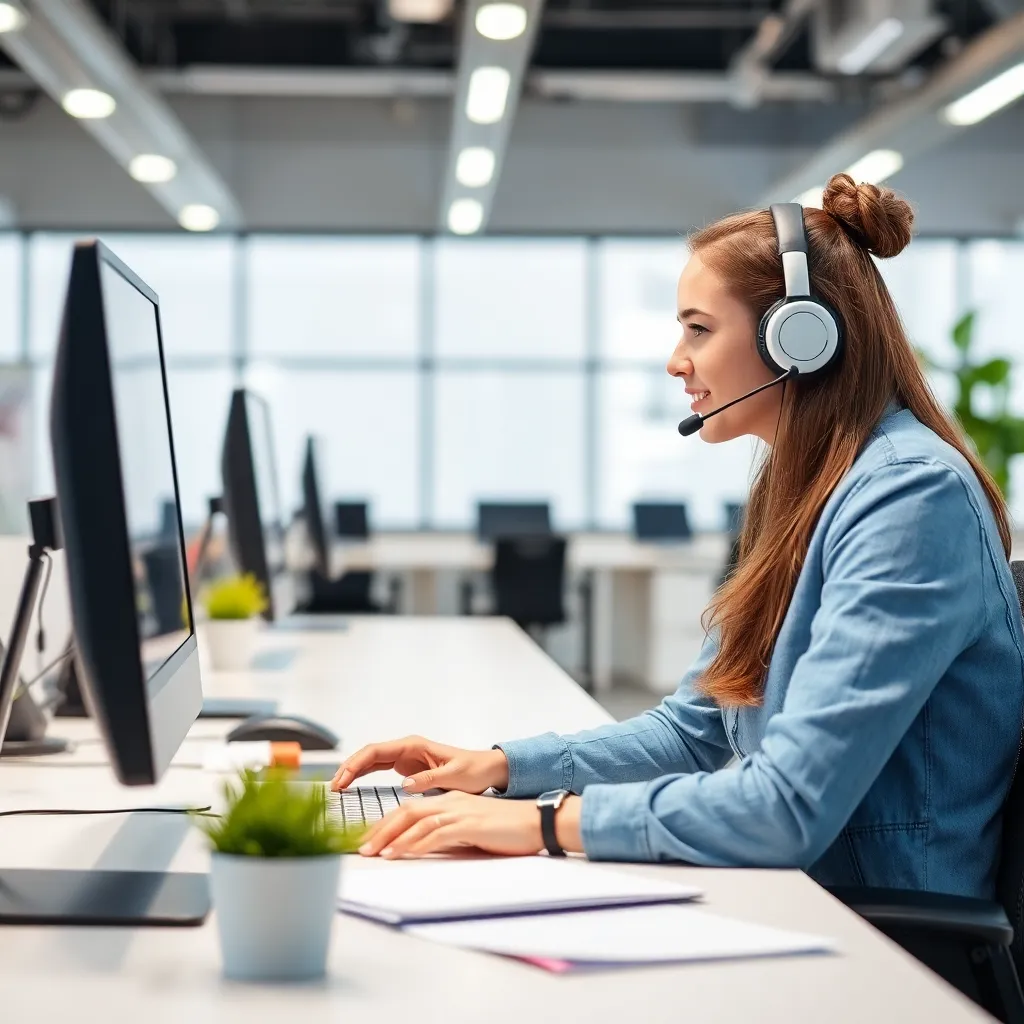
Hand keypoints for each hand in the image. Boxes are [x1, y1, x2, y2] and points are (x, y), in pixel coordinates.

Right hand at [331, 735, 508, 794]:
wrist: (484, 769)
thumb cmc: (472, 770)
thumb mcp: (454, 776)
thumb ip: (429, 779)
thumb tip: (405, 784)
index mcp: (413, 745)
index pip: (376, 750)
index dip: (356, 764)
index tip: (341, 779)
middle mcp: (405, 748)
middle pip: (368, 754)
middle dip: (348, 768)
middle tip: (333, 788)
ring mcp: (404, 757)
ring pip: (370, 761)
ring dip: (352, 772)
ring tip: (337, 789)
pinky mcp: (405, 767)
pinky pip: (377, 769)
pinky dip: (363, 776)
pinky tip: (351, 786)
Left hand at [357, 791, 581, 859]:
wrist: (537, 823)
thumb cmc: (507, 830)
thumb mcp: (471, 829)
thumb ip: (448, 833)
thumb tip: (425, 847)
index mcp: (450, 800)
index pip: (410, 809)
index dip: (386, 824)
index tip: (369, 840)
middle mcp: (451, 801)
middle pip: (405, 811)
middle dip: (380, 830)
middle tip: (361, 848)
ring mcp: (459, 811)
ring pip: (415, 821)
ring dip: (391, 838)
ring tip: (373, 853)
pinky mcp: (468, 824)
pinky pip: (434, 833)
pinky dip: (413, 844)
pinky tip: (399, 853)